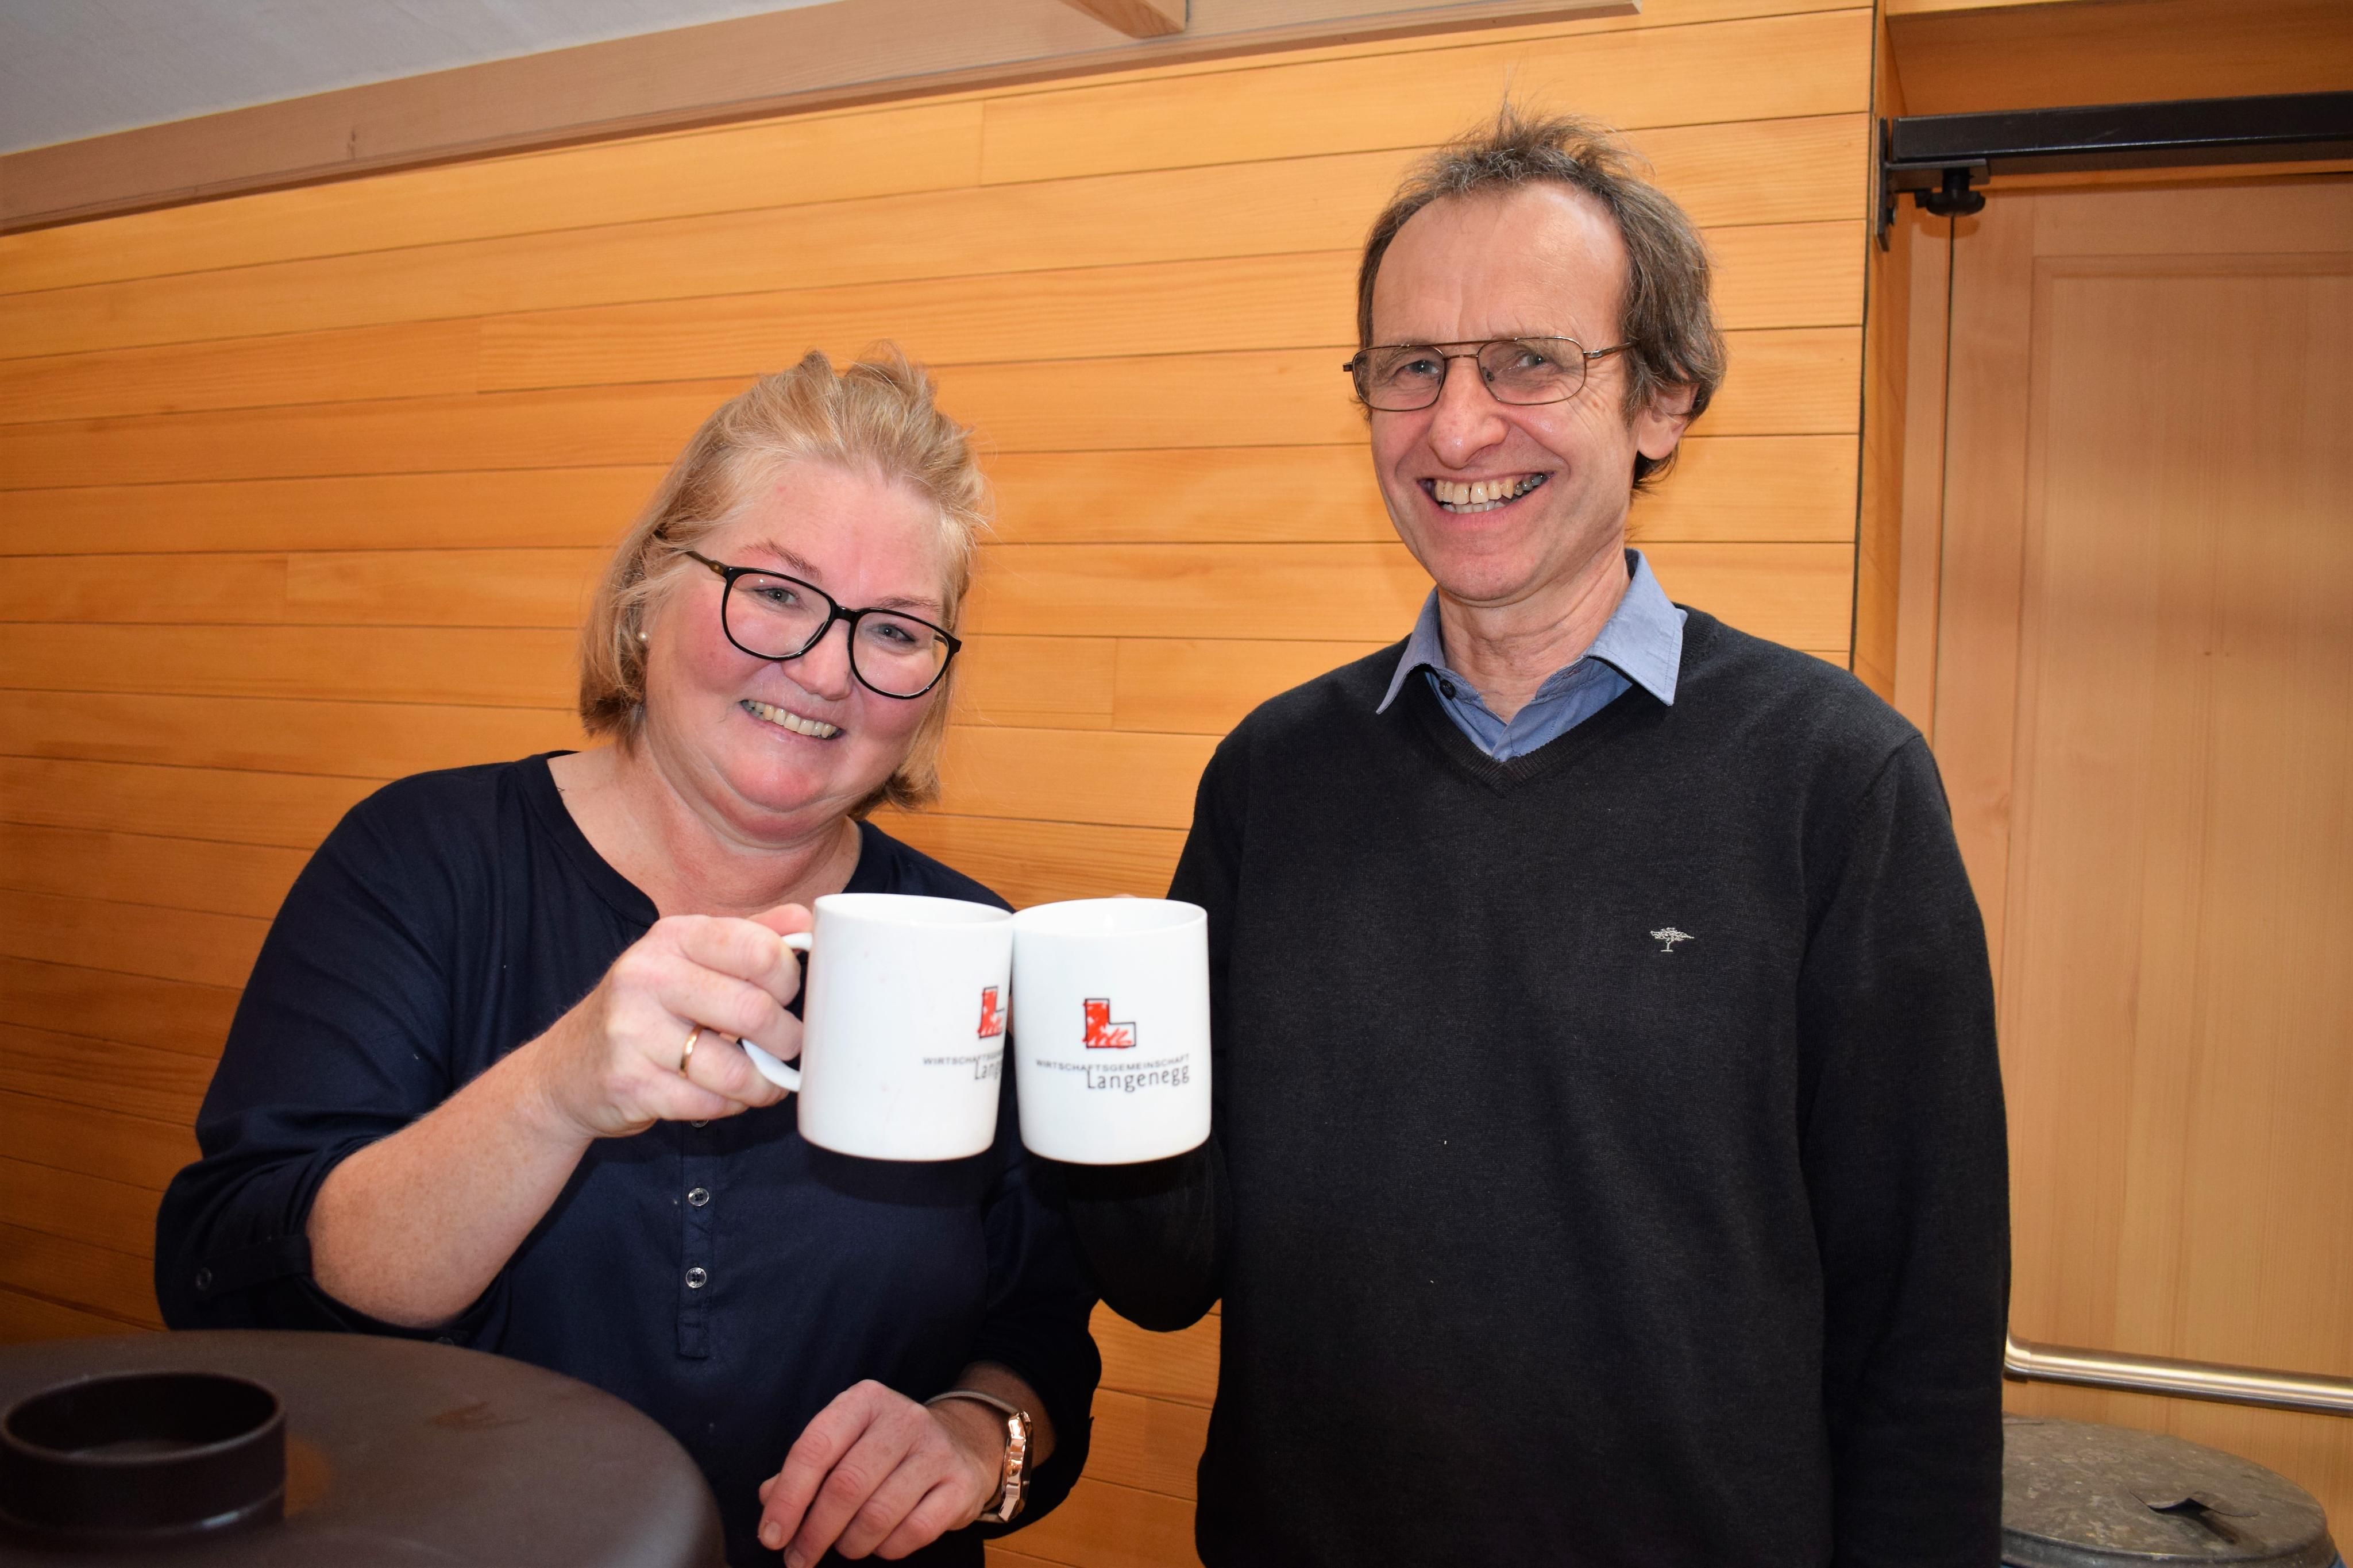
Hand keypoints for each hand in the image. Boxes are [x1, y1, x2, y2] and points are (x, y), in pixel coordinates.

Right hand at [526, 904, 812, 1139]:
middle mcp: (648, 977)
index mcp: (673, 937)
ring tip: (763, 1080)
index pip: (760, 950)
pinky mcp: (631, 1084)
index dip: (791, 980)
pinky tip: (723, 1094)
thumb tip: (807, 917)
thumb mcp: (688, 958)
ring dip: (763, 1084)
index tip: (789, 996)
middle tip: (787, 1048)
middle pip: (755, 1011)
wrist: (568, 1068)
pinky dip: (730, 1105)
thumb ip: (749, 936)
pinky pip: (710, 1103)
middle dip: (787, 1040)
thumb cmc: (646, 1008)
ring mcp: (633, 1033)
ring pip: (736, 1069)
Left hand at [755, 1381, 1002, 1563]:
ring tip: (844, 1548)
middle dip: (814, 1532)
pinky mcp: (960, 1483)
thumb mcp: (845, 1443)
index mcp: (864, 1401)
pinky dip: (888, 1548)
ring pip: (879, 1513)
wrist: (961, 1444)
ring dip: (850, 1544)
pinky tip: (880, 1544)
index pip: (815, 1448)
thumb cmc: (886, 1449)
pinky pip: (915, 1531)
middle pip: (846, 1485)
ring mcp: (936, 1449)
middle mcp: (903, 1418)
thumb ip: (806, 1468)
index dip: (788, 1498)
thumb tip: (769, 1497)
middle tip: (799, 1559)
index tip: (772, 1537)